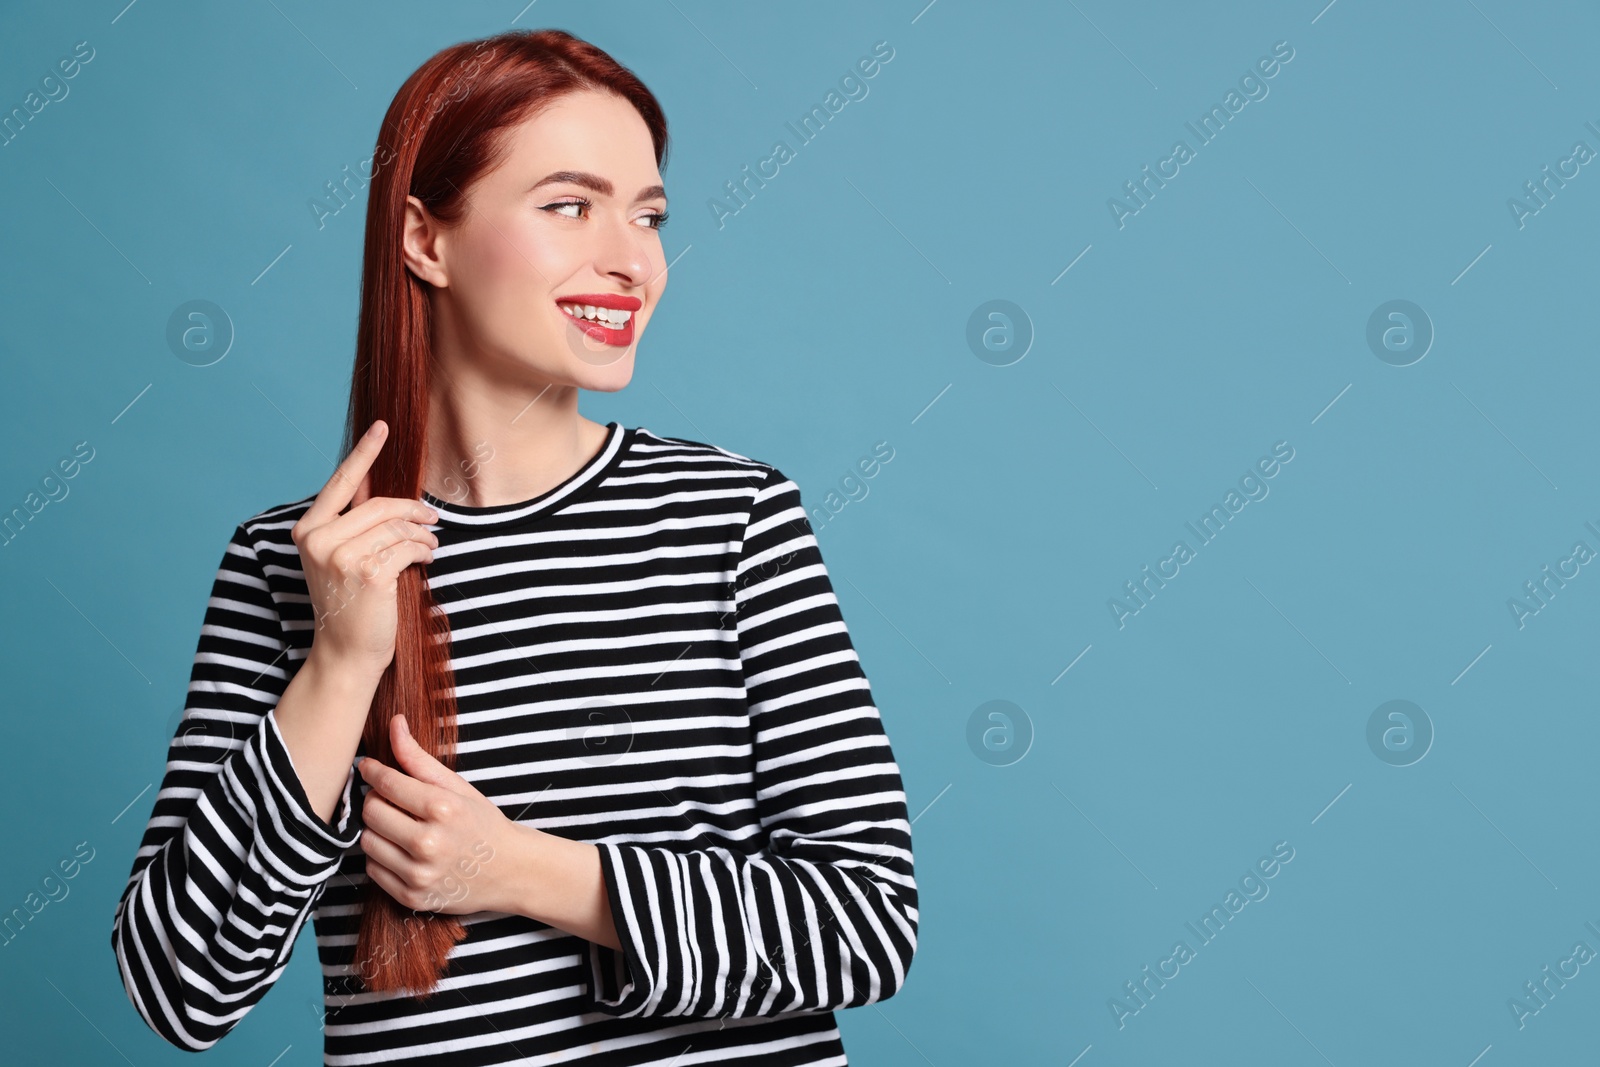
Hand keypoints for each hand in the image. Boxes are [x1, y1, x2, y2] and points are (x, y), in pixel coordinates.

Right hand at [291, 420, 439, 679]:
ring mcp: (341, 556)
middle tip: (432, 518)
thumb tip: (382, 489)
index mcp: (307, 530)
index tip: (383, 427)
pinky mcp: (368, 573)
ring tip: (429, 545)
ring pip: (397, 526)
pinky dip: (424, 550)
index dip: (364, 453)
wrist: (345, 653)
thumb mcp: (340, 558)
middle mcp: (318, 540)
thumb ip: (355, 523)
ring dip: (421, 534)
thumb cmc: (349, 604)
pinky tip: (427, 558)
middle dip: (412, 510)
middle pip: (379, 505)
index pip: (340, 483)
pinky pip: (408, 547)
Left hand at [356, 713, 522, 915]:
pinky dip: (381, 857)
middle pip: (371, 812)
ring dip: (377, 829)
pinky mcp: (412, 897)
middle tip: (392, 799)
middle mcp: (430, 844)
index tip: (369, 767)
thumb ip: (419, 758)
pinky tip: (403, 850)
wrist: (510, 871)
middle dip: (376, 800)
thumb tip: (394, 724)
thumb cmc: (481, 823)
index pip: (387, 784)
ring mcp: (419, 874)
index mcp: (443, 809)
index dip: (373, 771)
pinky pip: (373, 870)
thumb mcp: (457, 786)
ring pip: (367, 842)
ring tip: (399, 826)